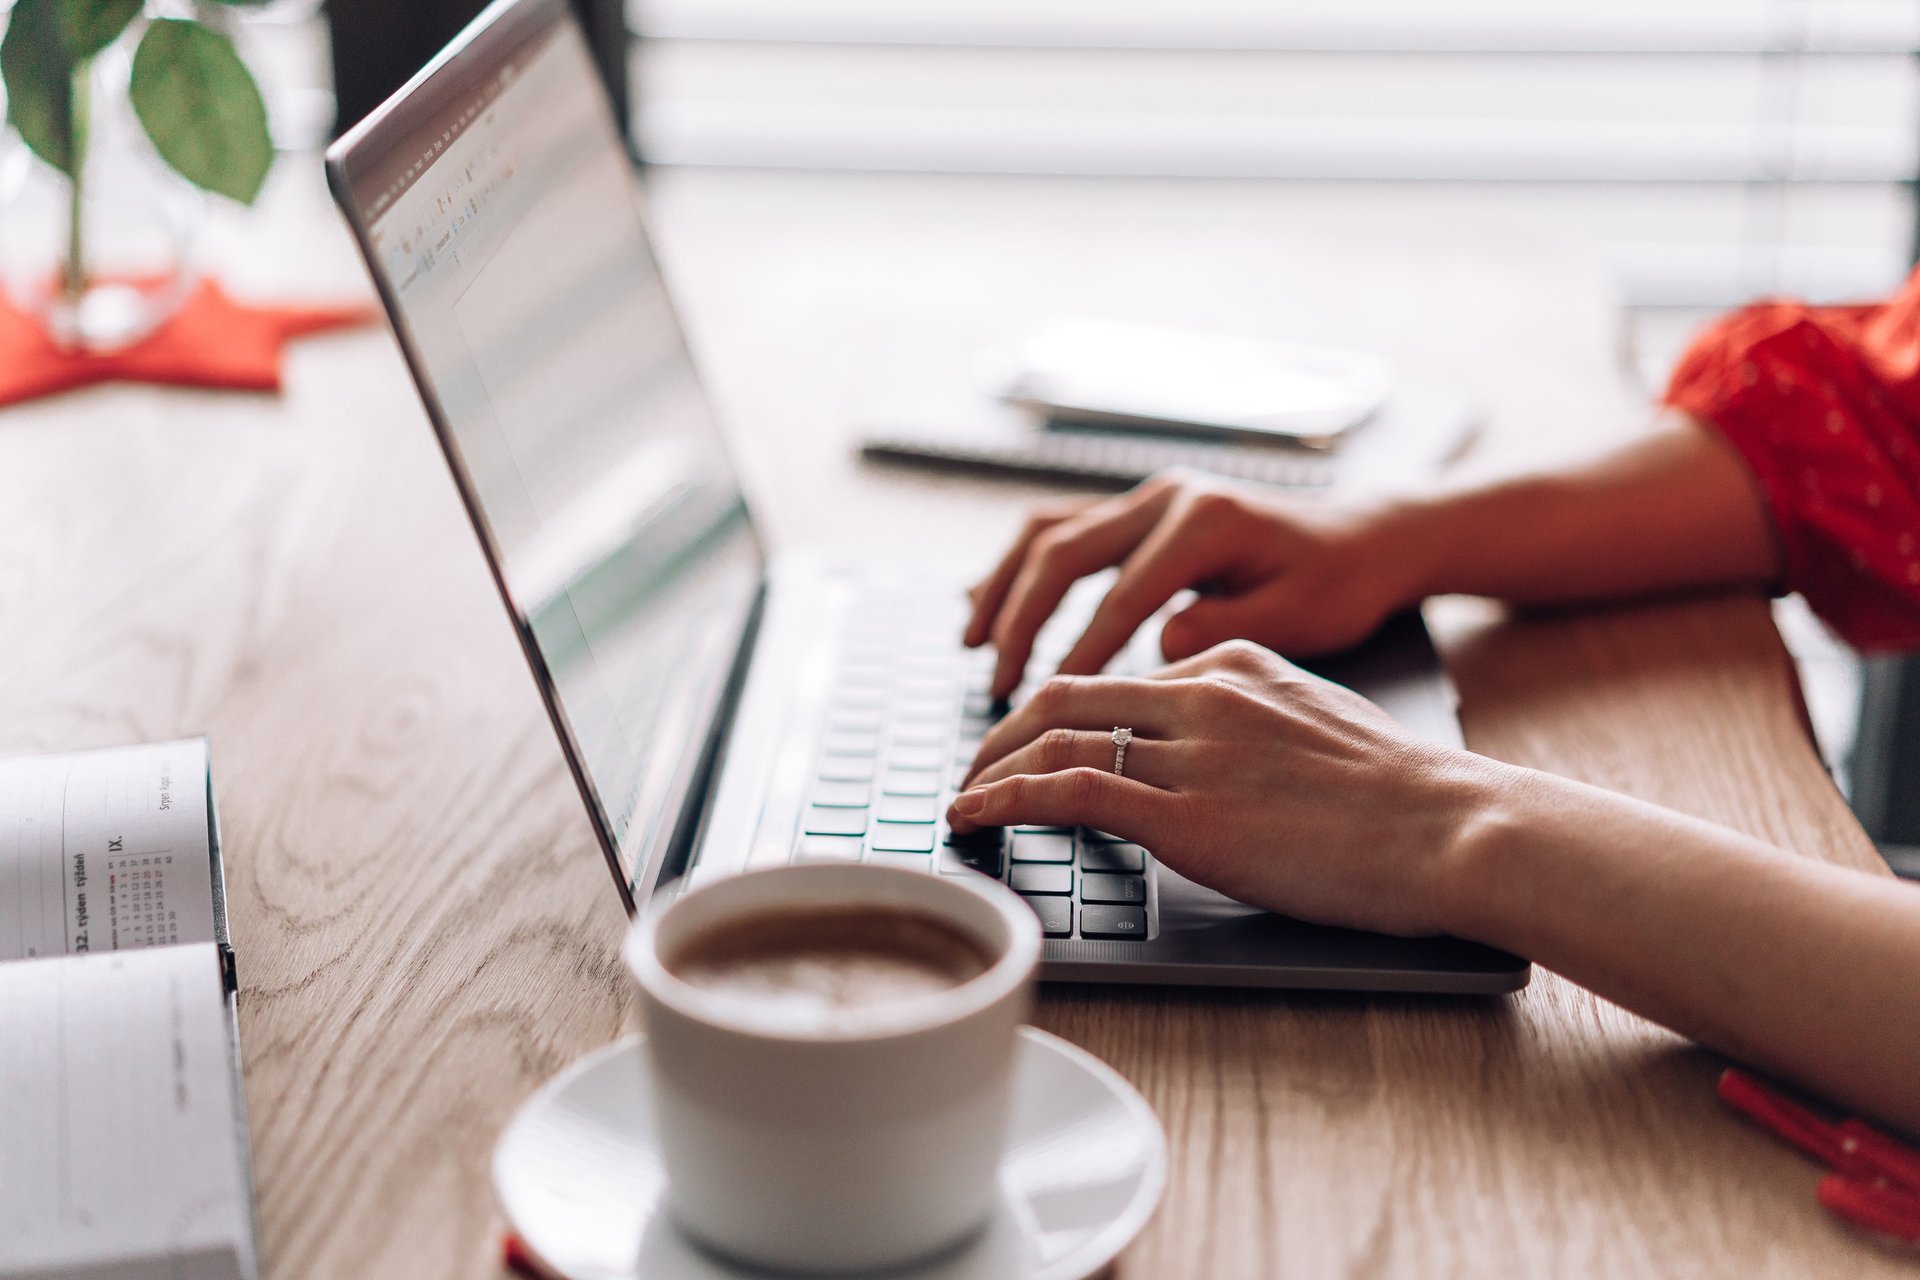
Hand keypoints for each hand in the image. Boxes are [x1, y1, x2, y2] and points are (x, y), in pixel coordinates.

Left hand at [947, 641, 1501, 936]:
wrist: (1455, 827)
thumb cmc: (1406, 796)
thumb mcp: (1319, 722)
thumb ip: (1255, 719)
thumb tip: (1214, 750)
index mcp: (1234, 663)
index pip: (1118, 679)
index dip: (1058, 712)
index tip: (1029, 743)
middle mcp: (1203, 692)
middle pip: (1066, 694)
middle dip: (1003, 733)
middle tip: (972, 769)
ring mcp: (1193, 751)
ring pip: (1053, 738)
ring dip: (990, 770)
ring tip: (961, 801)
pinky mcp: (1188, 813)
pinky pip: (1068, 790)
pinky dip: (1005, 801)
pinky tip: (974, 818)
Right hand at [964, 471, 1420, 699]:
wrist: (1363, 538)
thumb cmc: (1338, 585)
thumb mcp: (1300, 617)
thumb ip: (1226, 630)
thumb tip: (1156, 647)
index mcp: (1207, 523)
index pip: (1124, 595)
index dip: (1081, 651)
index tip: (1048, 705)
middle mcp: (1168, 497)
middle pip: (1063, 551)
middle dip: (1021, 620)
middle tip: (997, 683)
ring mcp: (1149, 497)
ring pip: (1048, 531)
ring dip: (1003, 586)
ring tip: (971, 643)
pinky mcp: (1140, 510)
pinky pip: (1060, 529)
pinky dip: (1018, 566)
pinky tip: (986, 602)